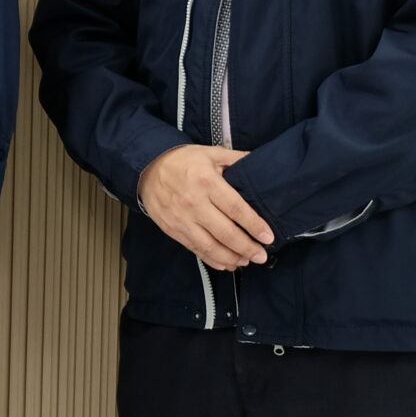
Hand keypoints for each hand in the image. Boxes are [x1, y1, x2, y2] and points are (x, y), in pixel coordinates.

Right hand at [139, 146, 275, 268]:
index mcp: (207, 182)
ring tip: (246, 261)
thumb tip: (262, 164)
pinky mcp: (173, 230)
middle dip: (247, 248)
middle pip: (225, 232)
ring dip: (231, 258)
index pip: (236, 208)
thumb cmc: (183, 161)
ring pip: (210, 246)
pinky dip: (213, 260)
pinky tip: (227, 263)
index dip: (254, 225)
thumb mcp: (211, 153)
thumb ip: (237, 159)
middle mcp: (194, 203)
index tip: (268, 237)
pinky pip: (195, 249)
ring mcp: (182, 219)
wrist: (147, 168)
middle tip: (261, 256)